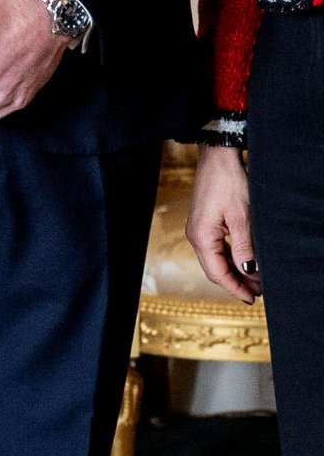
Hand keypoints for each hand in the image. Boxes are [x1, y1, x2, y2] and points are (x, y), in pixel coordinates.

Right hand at [186, 144, 260, 301]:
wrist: (217, 157)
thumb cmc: (228, 182)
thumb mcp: (242, 217)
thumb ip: (244, 247)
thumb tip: (248, 271)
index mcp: (201, 237)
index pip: (217, 273)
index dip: (235, 288)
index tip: (251, 298)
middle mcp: (195, 236)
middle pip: (215, 269)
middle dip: (236, 282)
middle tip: (259, 292)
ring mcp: (198, 230)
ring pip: (217, 260)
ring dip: (235, 271)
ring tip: (256, 279)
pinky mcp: (204, 224)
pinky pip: (217, 249)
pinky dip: (231, 258)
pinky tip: (245, 261)